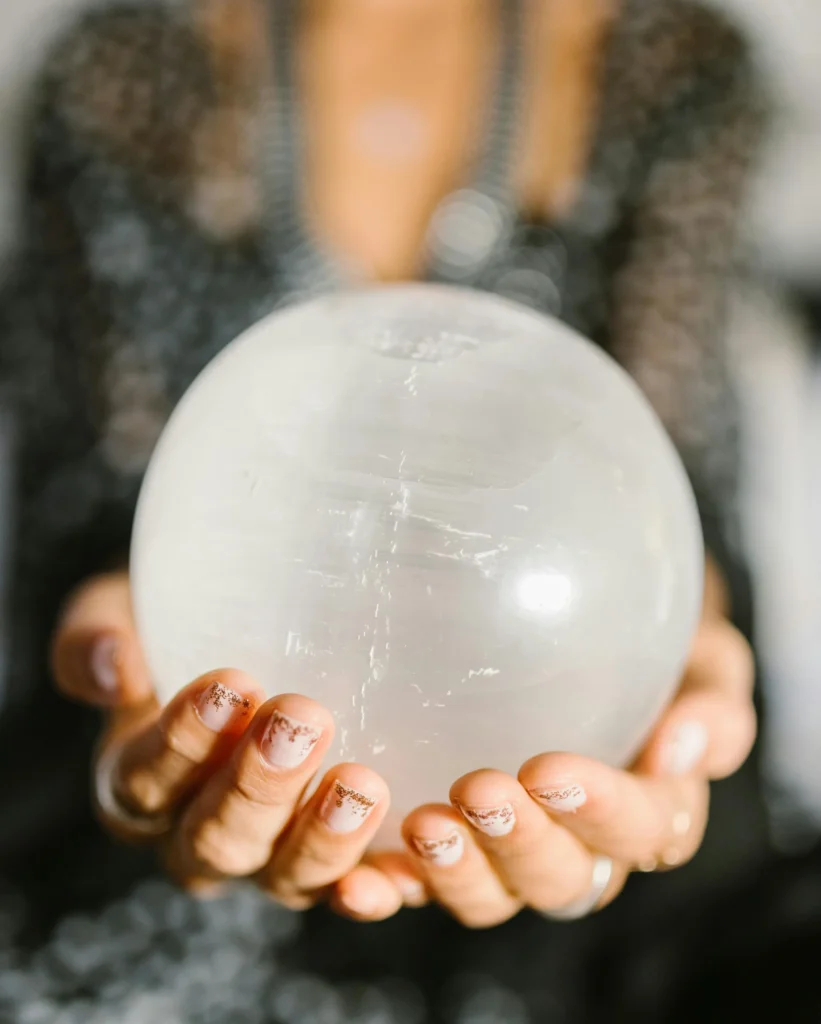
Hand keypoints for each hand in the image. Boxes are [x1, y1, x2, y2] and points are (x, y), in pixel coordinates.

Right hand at [50, 571, 422, 910]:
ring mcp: (274, 858)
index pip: (146, 781)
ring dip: (322, 836)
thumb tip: (112, 664)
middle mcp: (203, 835)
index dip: (183, 742)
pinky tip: (411, 851)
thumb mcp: (125, 609)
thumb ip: (97, 632)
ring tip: (360, 782)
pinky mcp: (343, 862)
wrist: (255, 629)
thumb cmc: (190, 619)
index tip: (229, 685)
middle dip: (257, 787)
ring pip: (288, 876)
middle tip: (301, 720)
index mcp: (142, 783)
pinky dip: (380, 885)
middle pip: (217, 840)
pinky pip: (358, 890)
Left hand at [337, 558, 756, 926]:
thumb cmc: (652, 651)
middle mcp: (577, 849)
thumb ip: (711, 704)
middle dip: (519, 844)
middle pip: (559, 879)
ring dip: (454, 871)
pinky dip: (387, 890)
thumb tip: (684, 744)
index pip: (642, 832)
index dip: (601, 812)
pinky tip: (361, 876)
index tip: (551, 766)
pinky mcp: (444, 848)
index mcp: (647, 812)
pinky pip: (415, 886)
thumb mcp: (703, 662)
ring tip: (424, 824)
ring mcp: (505, 856)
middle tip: (479, 790)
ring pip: (488, 896)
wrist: (590, 633)